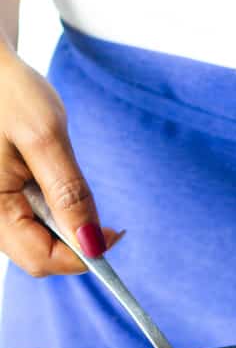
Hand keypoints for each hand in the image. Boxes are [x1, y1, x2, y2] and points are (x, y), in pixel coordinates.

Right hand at [0, 46, 122, 275]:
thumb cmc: (5, 88)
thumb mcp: (44, 136)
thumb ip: (70, 194)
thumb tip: (93, 245)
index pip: (41, 259)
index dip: (81, 255)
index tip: (113, 234)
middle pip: (38, 256)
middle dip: (72, 240)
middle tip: (94, 208)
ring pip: (36, 241)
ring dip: (62, 224)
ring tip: (58, 176)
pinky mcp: (1, 200)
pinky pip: (30, 223)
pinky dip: (51, 211)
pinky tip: (51, 180)